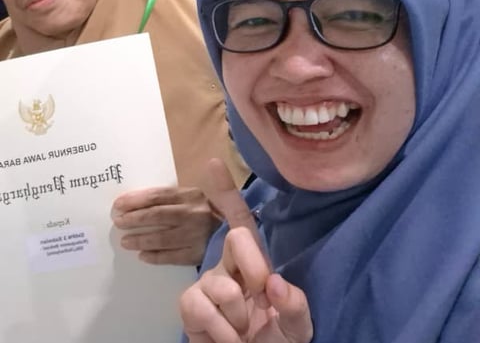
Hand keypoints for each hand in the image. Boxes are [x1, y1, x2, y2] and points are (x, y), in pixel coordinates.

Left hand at [112, 186, 217, 265]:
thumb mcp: (192, 198)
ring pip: (162, 238)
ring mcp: (197, 235)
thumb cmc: (205, 213)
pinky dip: (155, 256)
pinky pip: (172, 257)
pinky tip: (142, 256)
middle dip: (134, 219)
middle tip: (118, 222)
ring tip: (125, 241)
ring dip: (140, 240)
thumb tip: (135, 201)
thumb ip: (170, 198)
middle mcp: (194, 213)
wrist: (235, 235)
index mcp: (191, 195)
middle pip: (158, 215)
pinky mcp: (199, 254)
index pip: (158, 195)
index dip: (136, 200)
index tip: (118, 204)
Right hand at [179, 159, 312, 342]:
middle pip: (237, 238)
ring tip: (242, 332)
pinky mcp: (189, 306)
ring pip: (223, 285)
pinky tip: (226, 339)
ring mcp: (206, 284)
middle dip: (254, 266)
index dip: (226, 191)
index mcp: (255, 265)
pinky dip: (222, 331)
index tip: (212, 162)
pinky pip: (202, 307)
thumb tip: (276, 283)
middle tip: (263, 300)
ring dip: (240, 316)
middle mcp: (228, 267)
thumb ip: (295, 307)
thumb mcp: (297, 329)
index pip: (241, 222)